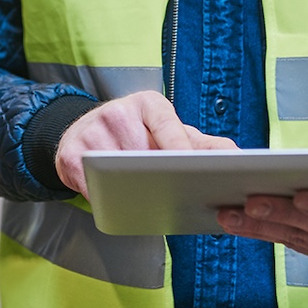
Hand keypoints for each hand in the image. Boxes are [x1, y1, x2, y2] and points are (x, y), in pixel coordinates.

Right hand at [54, 90, 237, 197]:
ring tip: (148, 202)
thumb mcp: (166, 130)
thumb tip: (237, 156)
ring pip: (118, 172)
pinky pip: (93, 185)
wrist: (80, 132)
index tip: (194, 169)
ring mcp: (91, 133)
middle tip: (179, 196)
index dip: (181, 148)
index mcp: (147, 103)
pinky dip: (107, 199)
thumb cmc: (133, 134)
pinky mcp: (70, 155)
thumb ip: (202, 144)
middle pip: (143, 152)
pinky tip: (118, 204)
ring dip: (133, 191)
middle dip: (159, 176)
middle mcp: (117, 112)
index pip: (167, 123)